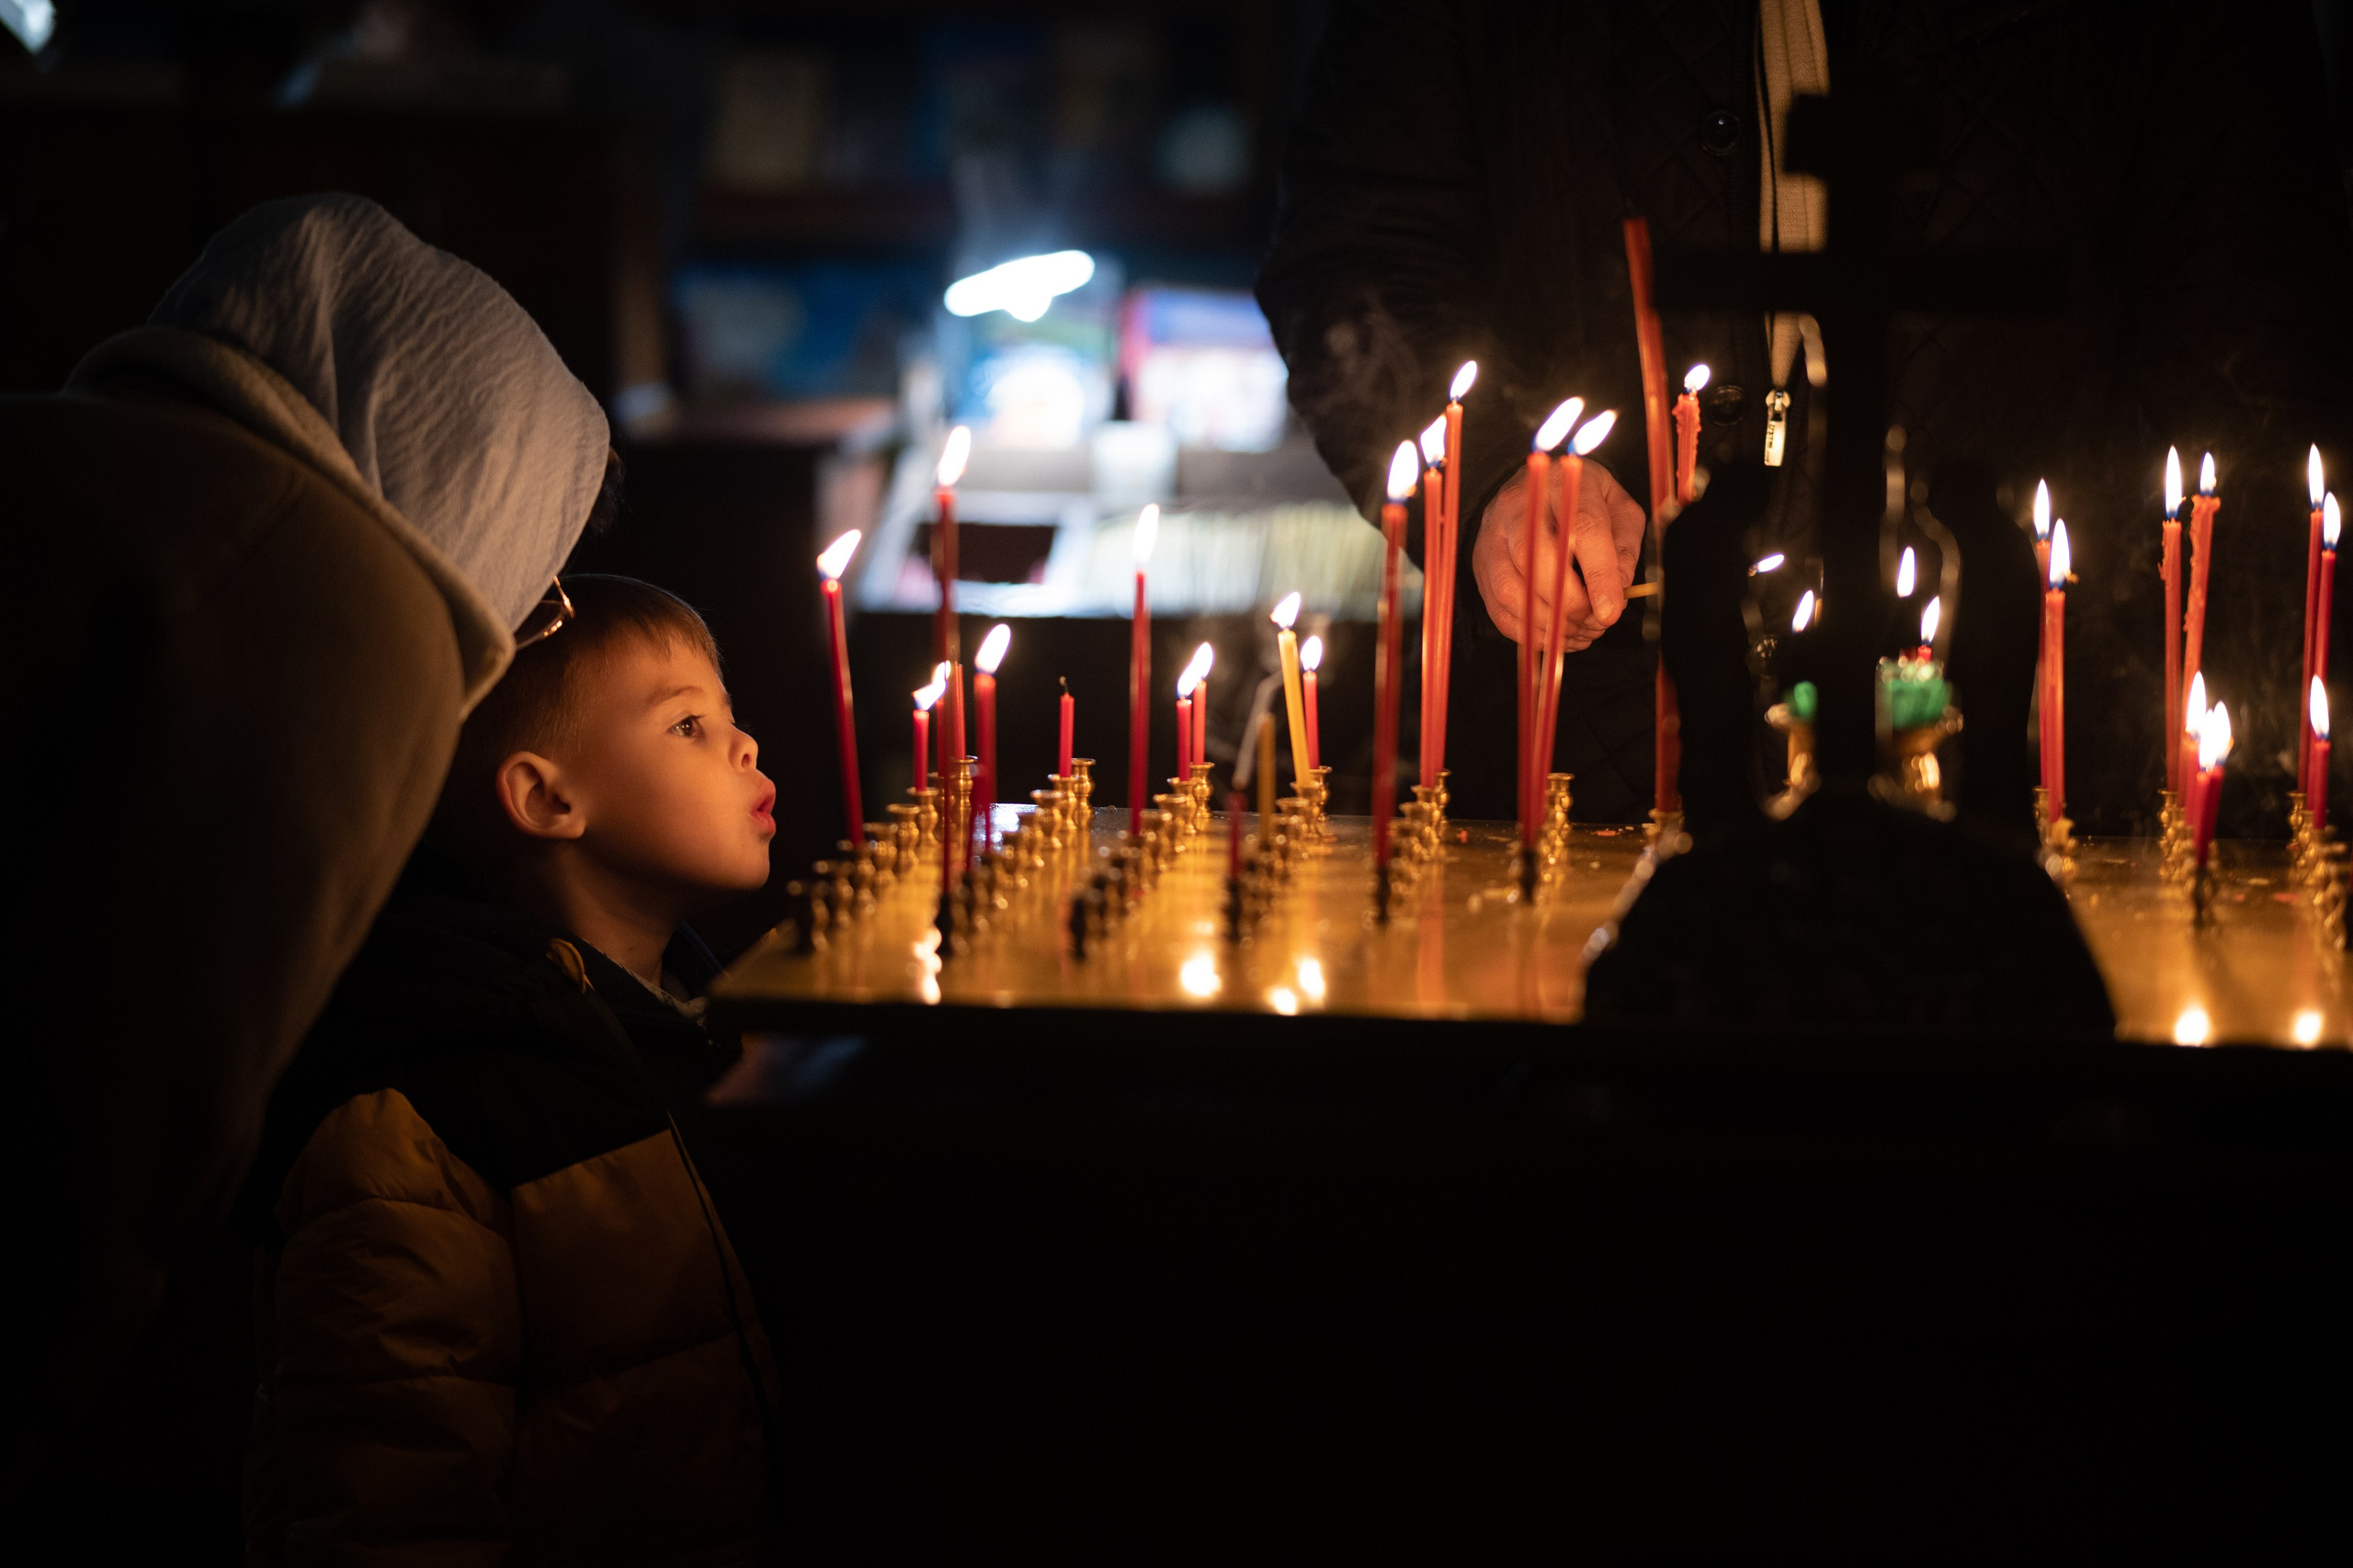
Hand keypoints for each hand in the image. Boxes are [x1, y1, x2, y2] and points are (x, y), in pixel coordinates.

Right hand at [1472, 459, 1648, 651]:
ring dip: (1548, 623)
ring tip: (1579, 631)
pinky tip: (1556, 635)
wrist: (1537, 486)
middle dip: (1569, 603)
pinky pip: (1497, 609)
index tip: (1611, 612)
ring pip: (1510, 589)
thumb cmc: (1583, 500)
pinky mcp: (1480, 564)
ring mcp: (1492, 536)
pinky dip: (1529, 632)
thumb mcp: (1618, 510)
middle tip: (1595, 622)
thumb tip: (1619, 589)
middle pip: (1534, 559)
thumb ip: (1624, 547)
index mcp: (1563, 484)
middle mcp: (1519, 506)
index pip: (1582, 529)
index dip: (1598, 575)